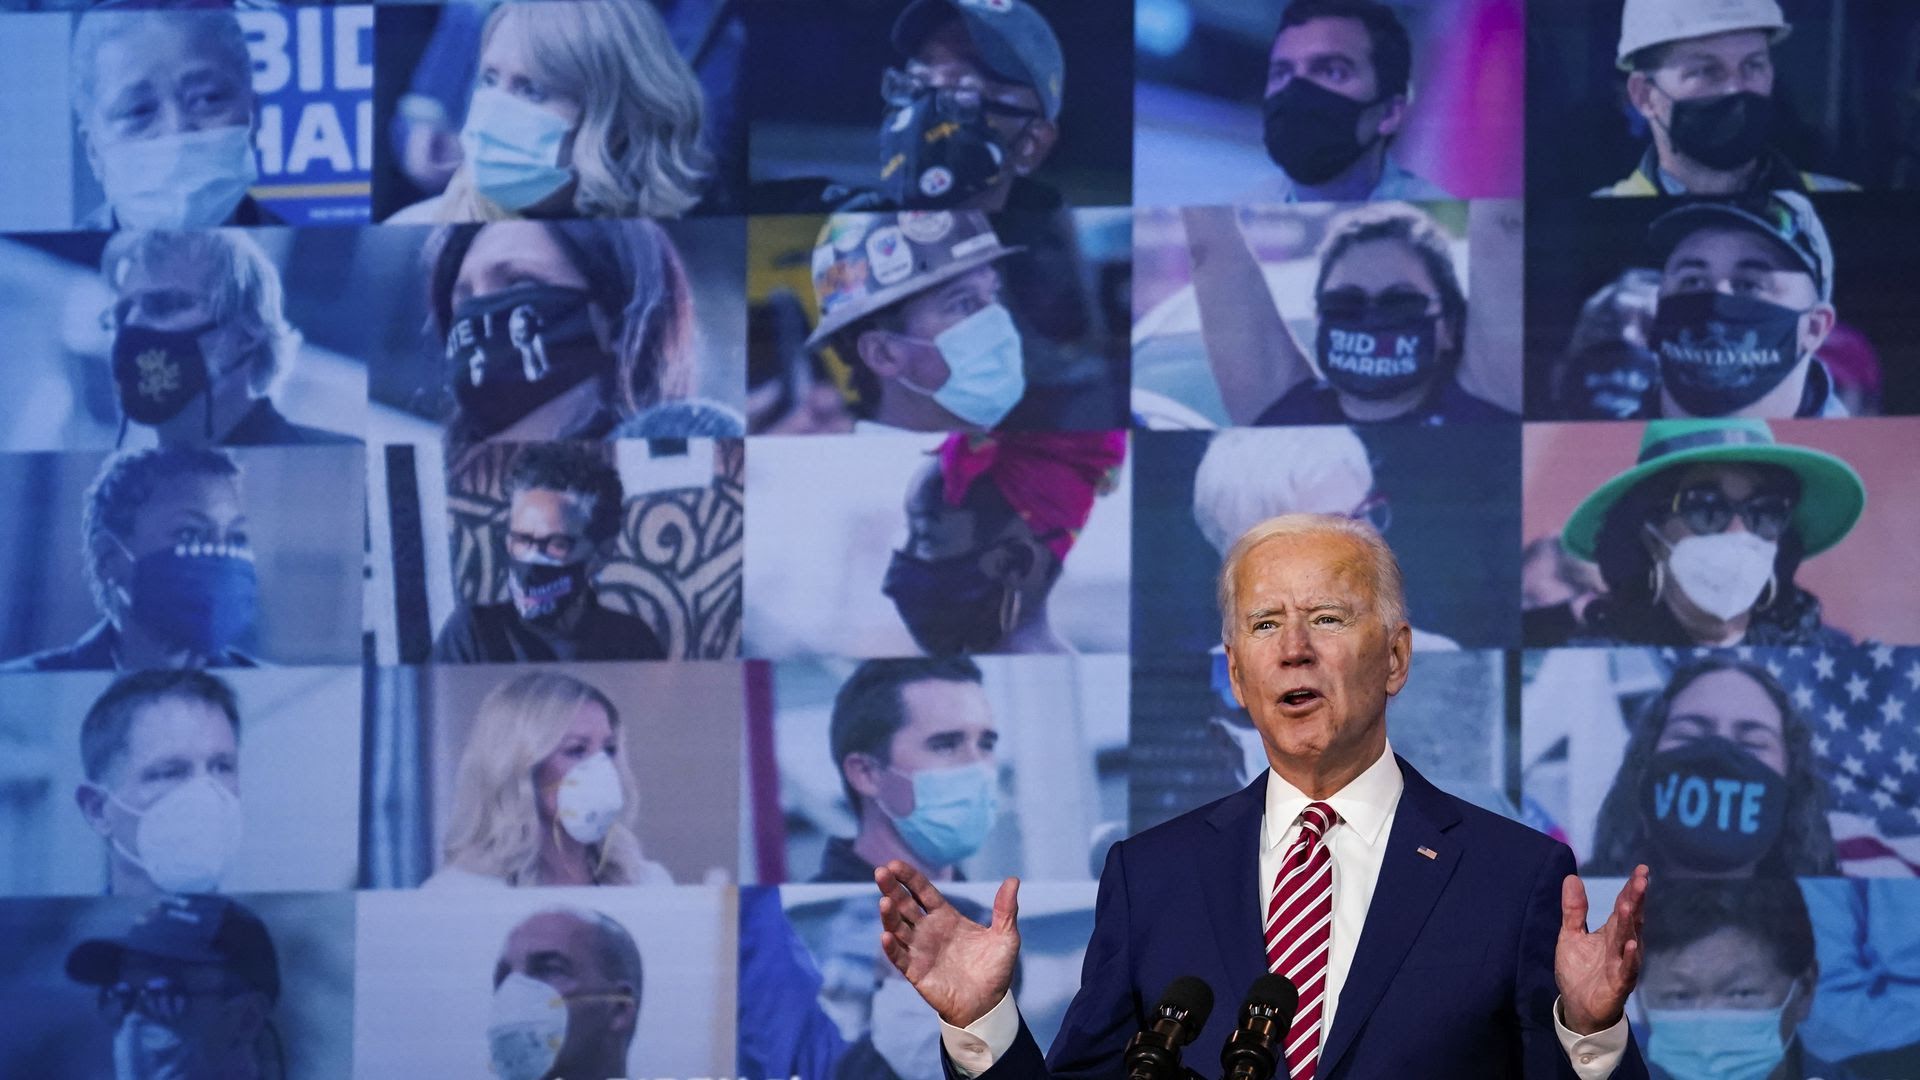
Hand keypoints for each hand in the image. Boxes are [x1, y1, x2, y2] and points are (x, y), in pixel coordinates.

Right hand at [876, 860, 1019, 1027]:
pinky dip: (892, 947)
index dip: (909, 878)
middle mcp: (928, 930)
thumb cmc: (995, 969)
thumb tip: (1013, 879)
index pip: (922, 892)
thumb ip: (1006, 909)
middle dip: (892, 889)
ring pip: (898, 928)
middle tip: (881, 872)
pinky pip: (900, 957)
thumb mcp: (1005, 936)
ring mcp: (920, 950)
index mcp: (945, 917)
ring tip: (885, 901)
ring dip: (889, 915)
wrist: (989, 1004)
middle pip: (904, 905)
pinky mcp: (916, 972)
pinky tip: (886, 935)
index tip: (894, 864)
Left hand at [1555, 865, 1649, 1033]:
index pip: (1624, 905)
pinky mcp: (1619, 983)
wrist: (1579, 1007)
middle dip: (1636, 900)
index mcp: (1612, 931)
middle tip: (1641, 879)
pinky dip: (1629, 957)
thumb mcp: (1571, 935)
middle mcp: (1622, 945)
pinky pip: (1627, 969)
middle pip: (1630, 919)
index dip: (1631, 888)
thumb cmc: (1579, 970)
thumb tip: (1571, 877)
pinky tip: (1631, 945)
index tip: (1641, 869)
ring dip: (1630, 924)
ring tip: (1630, 905)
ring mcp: (1622, 964)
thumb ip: (1574, 909)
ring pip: (1629, 940)